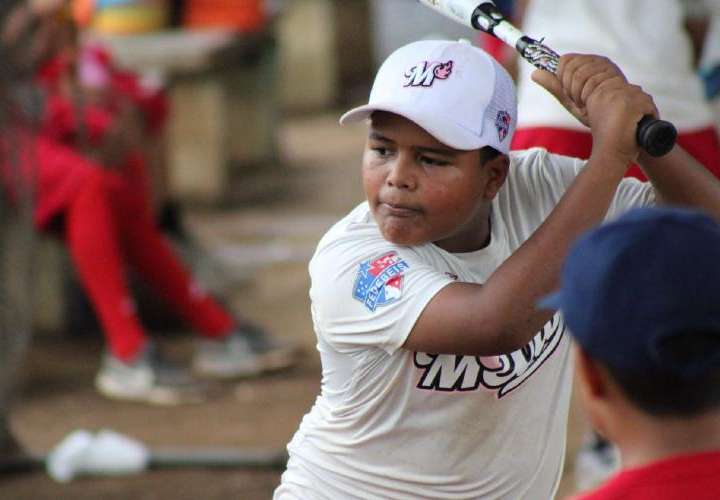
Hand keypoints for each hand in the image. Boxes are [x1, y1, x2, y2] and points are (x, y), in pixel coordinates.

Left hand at [532, 54, 658, 163]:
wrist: (618, 130)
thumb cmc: (595, 113)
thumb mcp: (571, 100)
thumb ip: (556, 86)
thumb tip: (534, 73)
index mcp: (594, 64)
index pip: (566, 60)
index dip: (562, 78)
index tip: (571, 93)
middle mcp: (605, 65)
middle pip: (571, 66)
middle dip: (570, 88)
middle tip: (582, 102)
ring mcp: (614, 73)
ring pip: (581, 74)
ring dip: (580, 96)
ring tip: (590, 104)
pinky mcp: (623, 84)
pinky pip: (594, 86)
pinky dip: (589, 99)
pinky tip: (596, 106)